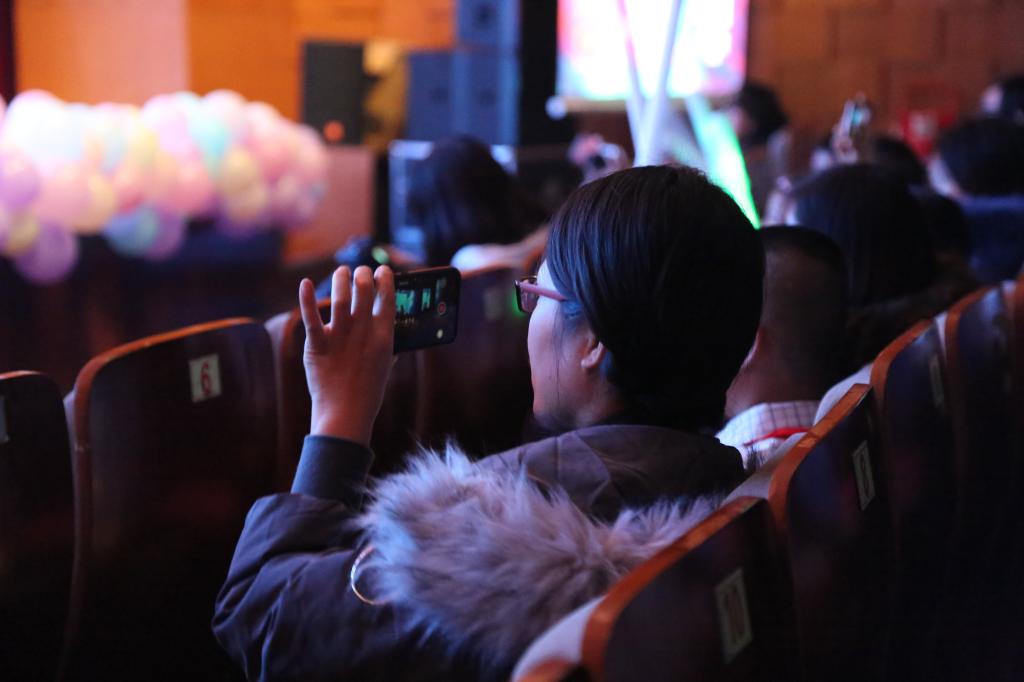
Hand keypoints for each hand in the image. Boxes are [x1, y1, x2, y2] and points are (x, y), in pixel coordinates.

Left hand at [299, 265, 395, 445]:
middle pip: (364, 291)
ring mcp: (340, 339)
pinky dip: (307, 299)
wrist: (345, 415)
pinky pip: (311, 319)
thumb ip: (388, 343)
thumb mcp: (386, 364)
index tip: (383, 271)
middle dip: (363, 275)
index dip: (385, 279)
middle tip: (360, 272)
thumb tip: (389, 325)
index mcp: (384, 338)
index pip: (388, 298)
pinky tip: (306, 284)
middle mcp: (363, 334)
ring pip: (340, 298)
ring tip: (342, 272)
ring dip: (341, 279)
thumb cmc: (368, 391)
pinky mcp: (317, 347)